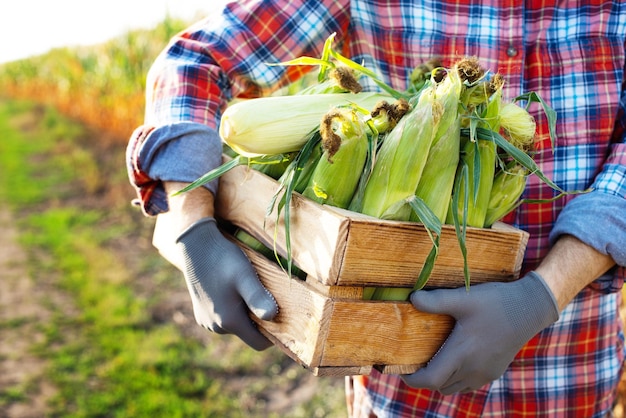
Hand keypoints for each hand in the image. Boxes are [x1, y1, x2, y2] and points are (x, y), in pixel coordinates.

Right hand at [176, 217, 278, 349]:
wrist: (195, 246)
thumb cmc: (223, 259)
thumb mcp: (245, 276)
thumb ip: (257, 297)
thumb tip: (272, 316)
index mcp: (229, 321)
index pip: (259, 343)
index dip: (273, 333)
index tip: (281, 314)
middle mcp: (216, 327)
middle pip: (248, 333)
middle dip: (258, 318)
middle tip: (262, 293)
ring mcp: (207, 322)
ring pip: (236, 325)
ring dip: (245, 312)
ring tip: (244, 287)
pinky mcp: (201, 314)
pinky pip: (224, 318)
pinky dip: (232, 308)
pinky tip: (231, 288)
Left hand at [401, 271, 558, 393]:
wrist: (530, 308)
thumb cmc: (496, 303)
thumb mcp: (464, 298)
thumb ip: (437, 300)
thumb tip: (411, 298)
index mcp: (462, 354)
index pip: (430, 379)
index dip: (412, 379)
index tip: (401, 369)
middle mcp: (472, 369)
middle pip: (439, 386)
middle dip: (424, 377)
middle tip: (414, 360)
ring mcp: (484, 373)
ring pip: (454, 388)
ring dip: (441, 379)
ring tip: (432, 359)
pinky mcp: (494, 372)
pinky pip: (468, 384)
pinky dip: (456, 378)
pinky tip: (454, 358)